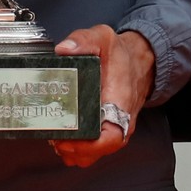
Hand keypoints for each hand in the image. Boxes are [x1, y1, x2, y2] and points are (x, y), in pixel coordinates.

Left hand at [50, 25, 155, 167]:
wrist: (138, 60)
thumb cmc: (122, 54)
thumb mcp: (103, 38)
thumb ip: (83, 40)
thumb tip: (63, 49)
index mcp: (120, 103)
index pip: (111, 137)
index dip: (89, 146)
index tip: (68, 140)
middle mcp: (119, 120)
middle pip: (99, 150)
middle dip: (74, 149)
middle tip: (52, 137)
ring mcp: (113, 125)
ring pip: (96, 152)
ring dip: (75, 151)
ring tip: (54, 138)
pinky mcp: (106, 125)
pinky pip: (94, 145)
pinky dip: (79, 148)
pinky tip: (61, 139)